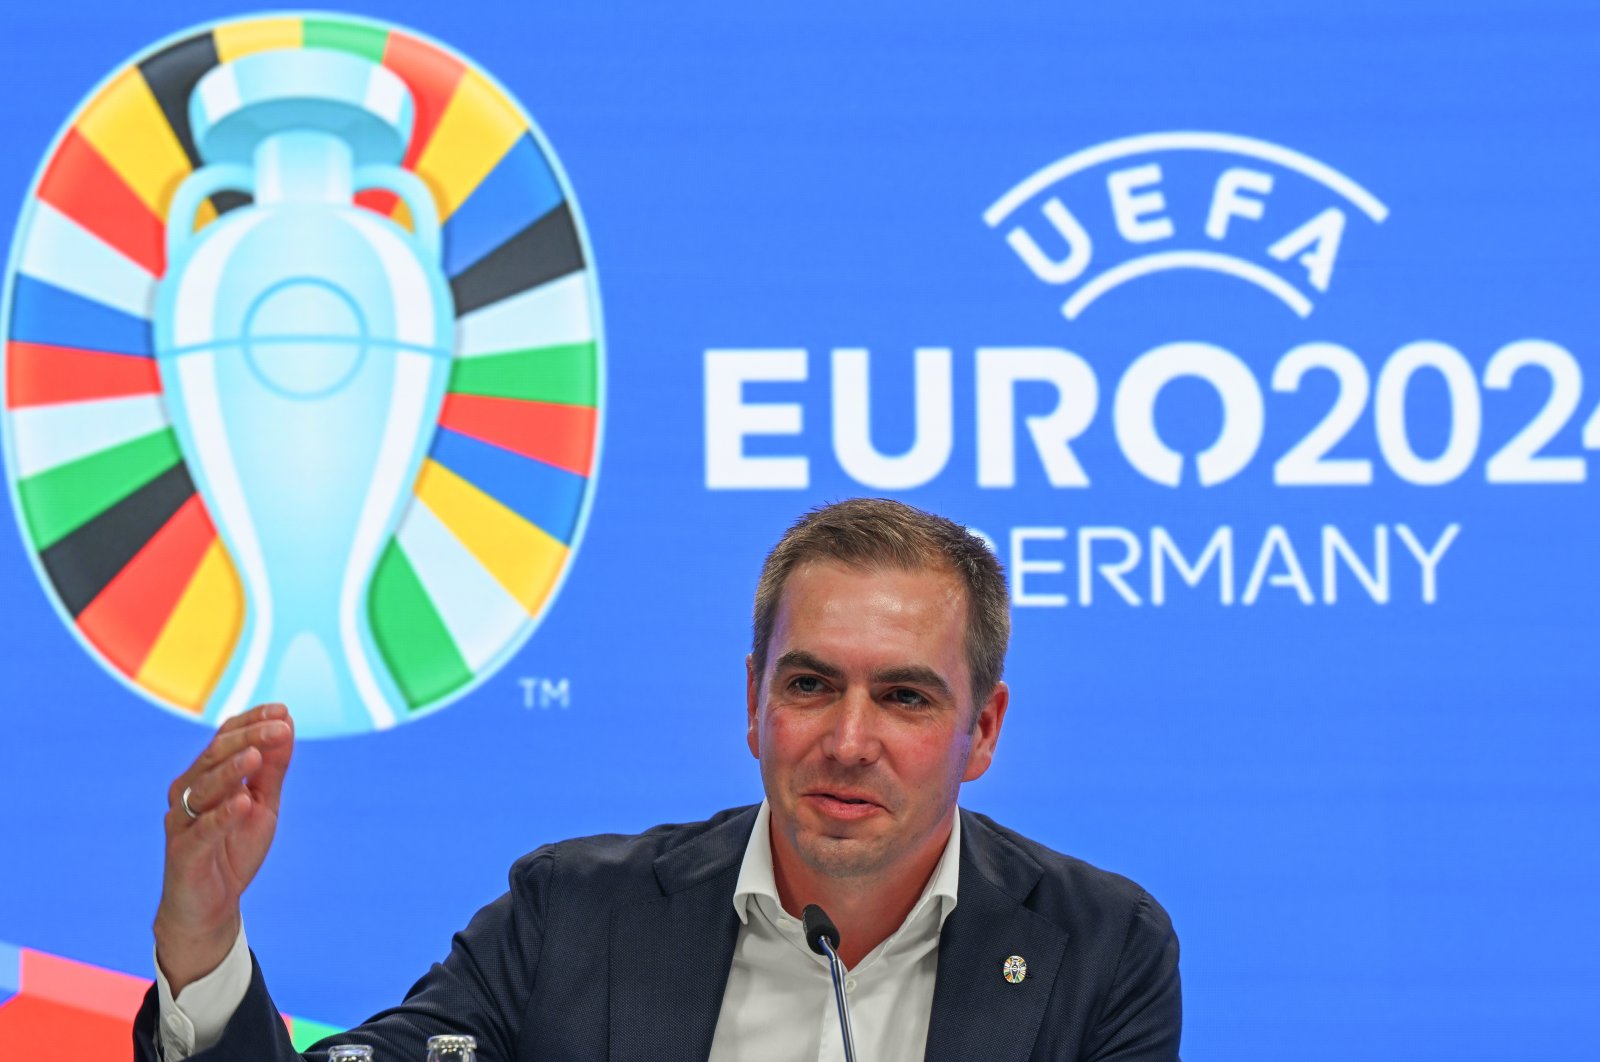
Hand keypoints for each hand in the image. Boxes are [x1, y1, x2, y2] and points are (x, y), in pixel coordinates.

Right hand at [153, 703, 294, 993]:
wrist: (212, 906)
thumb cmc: (233, 848)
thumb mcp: (263, 805)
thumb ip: (273, 770)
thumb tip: (287, 727)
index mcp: (206, 776)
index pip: (225, 739)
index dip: (252, 722)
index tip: (282, 710)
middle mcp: (188, 792)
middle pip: (215, 757)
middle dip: (248, 739)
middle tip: (280, 727)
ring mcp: (183, 822)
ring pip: (204, 788)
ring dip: (231, 770)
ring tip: (256, 755)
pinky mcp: (184, 852)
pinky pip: (203, 830)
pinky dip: (222, 815)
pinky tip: (243, 802)